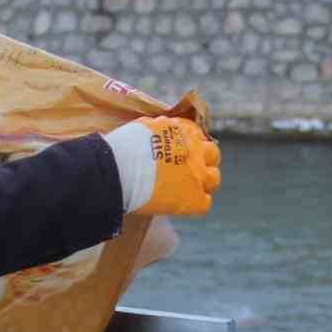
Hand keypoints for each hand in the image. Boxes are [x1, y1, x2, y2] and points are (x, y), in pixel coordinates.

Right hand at [103, 116, 221, 216]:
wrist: (117, 171)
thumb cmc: (121, 149)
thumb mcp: (144, 128)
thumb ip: (159, 131)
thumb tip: (160, 137)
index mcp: (182, 131)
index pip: (197, 133)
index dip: (190, 144)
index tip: (182, 151)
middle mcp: (194, 150)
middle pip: (212, 153)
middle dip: (203, 160)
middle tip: (189, 169)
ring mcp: (197, 175)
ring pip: (214, 178)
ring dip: (204, 182)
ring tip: (188, 188)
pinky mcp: (193, 199)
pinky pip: (205, 203)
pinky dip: (195, 204)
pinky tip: (182, 204)